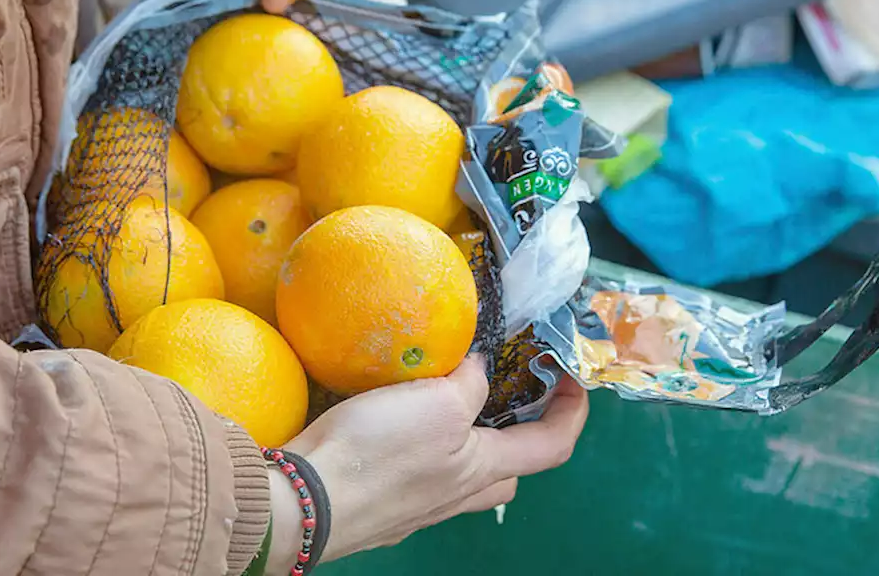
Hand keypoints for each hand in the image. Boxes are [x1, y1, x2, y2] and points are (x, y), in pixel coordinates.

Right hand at [263, 354, 588, 570]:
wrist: (305, 502)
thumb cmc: (378, 453)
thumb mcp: (437, 402)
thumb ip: (469, 384)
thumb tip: (485, 369)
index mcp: (480, 470)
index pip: (551, 446)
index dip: (573, 412)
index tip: (573, 378)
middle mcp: (454, 497)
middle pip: (508, 473)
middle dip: (519, 439)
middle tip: (506, 398)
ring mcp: (416, 510)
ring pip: (462, 481)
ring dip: (468, 447)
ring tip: (447, 407)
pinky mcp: (380, 507)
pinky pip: (418, 481)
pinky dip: (422, 453)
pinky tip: (395, 430)